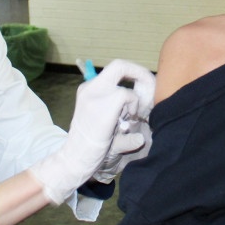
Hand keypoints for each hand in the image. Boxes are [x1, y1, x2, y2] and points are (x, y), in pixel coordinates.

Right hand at [28, 60, 154, 202]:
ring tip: (128, 119)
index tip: (143, 85)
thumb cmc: (91, 145)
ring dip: (134, 102)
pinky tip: (125, 123)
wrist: (75, 159)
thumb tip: (146, 100)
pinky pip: (127, 97)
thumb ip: (120, 108)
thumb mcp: (103, 120)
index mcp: (89, 90)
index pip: (114, 71)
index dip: (133, 73)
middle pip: (119, 65)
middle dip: (140, 73)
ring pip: (126, 86)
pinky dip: (132, 109)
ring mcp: (95, 94)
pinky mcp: (104, 104)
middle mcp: (90, 88)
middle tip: (150, 86)